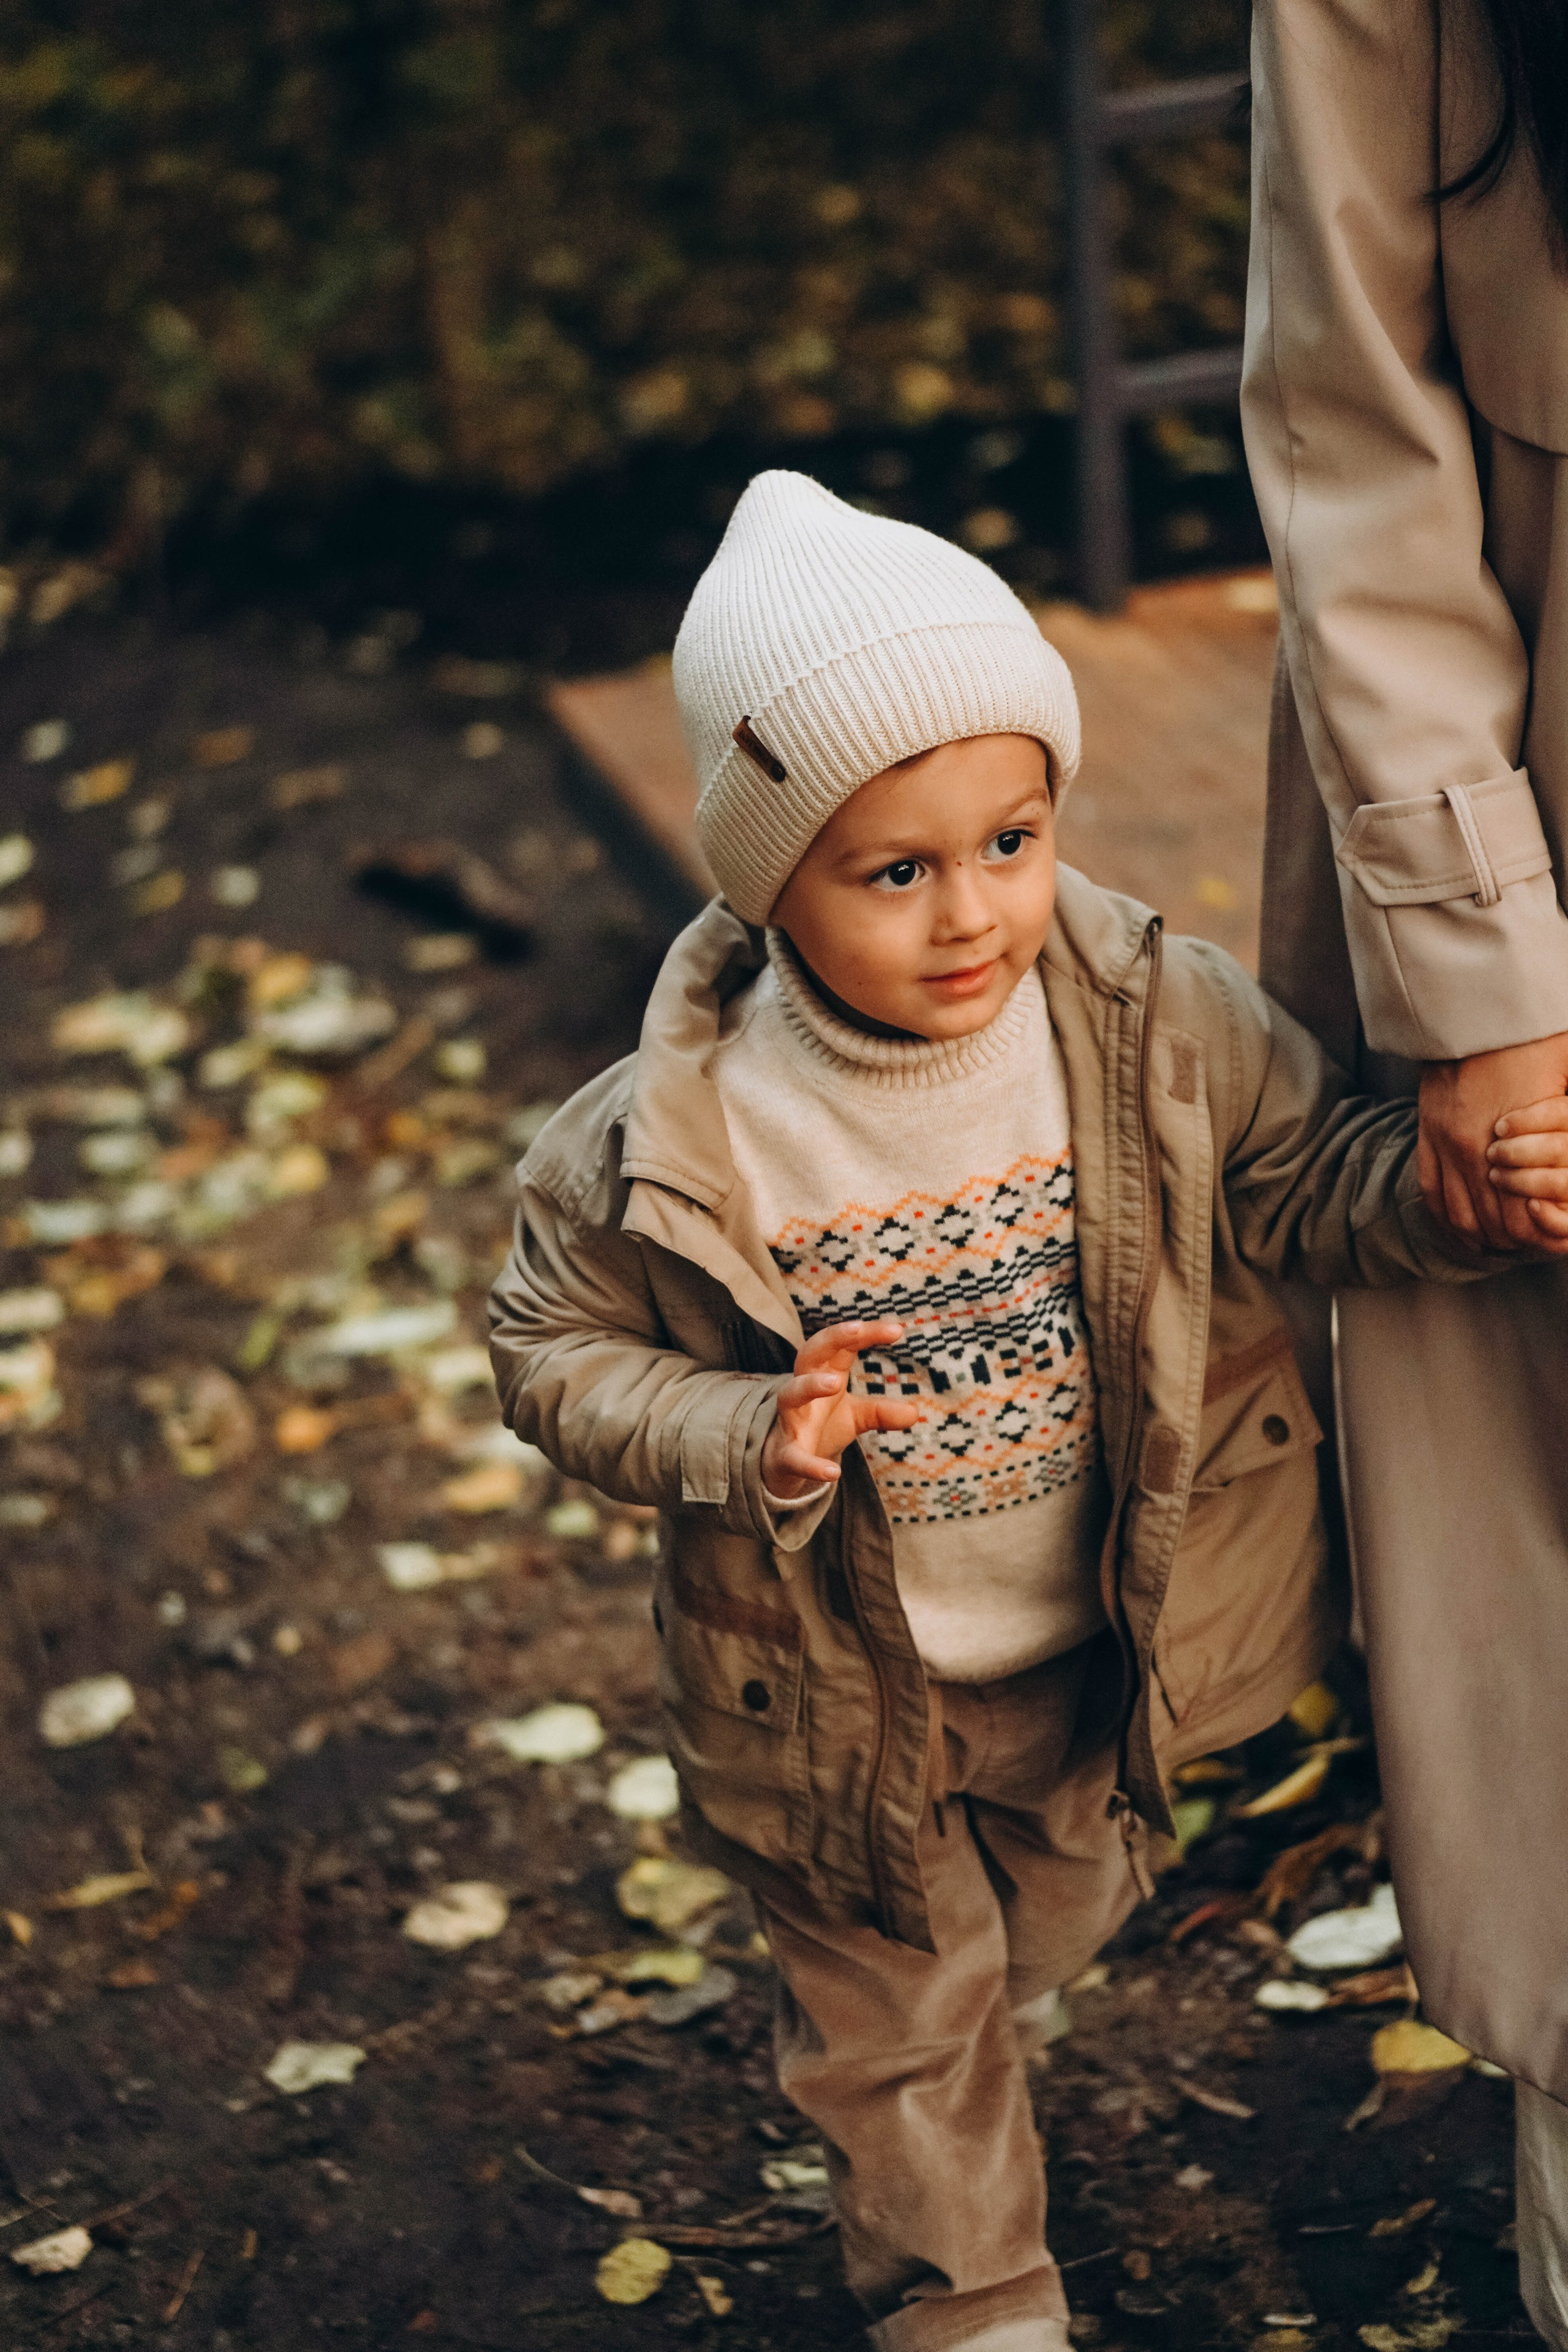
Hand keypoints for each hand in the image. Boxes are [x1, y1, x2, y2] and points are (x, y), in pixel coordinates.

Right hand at [761, 1318, 923, 1500]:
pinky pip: (794, 1457)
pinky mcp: (785, 1454)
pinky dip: (811, 1465)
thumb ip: (881, 1411)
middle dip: (831, 1339)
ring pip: (791, 1394)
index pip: (842, 1345)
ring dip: (810, 1385)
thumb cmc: (819, 1425)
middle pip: (810, 1353)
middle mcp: (803, 1390)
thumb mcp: (855, 1416)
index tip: (897, 1330)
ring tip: (834, 1382)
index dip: (866, 1334)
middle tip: (856, 1329)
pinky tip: (832, 1473)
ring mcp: (790, 1419)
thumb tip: (914, 1413)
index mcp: (822, 1374)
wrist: (785, 1462)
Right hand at [1418, 1032, 1567, 1248]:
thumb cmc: (1534, 1036)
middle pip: (1493, 1223)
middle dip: (1514, 1242)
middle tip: (1530, 1247)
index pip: (1524, 1218)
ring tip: (1499, 1243)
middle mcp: (1474, 1152)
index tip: (1552, 1238)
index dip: (1540, 1238)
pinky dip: (1447, 1216)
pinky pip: (1431, 1190)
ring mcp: (1446, 1143)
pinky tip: (1464, 1228)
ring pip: (1459, 1215)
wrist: (1478, 1005)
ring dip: (1481, 1235)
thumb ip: (1567, 1121)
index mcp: (1515, 1143)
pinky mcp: (1428, 1131)